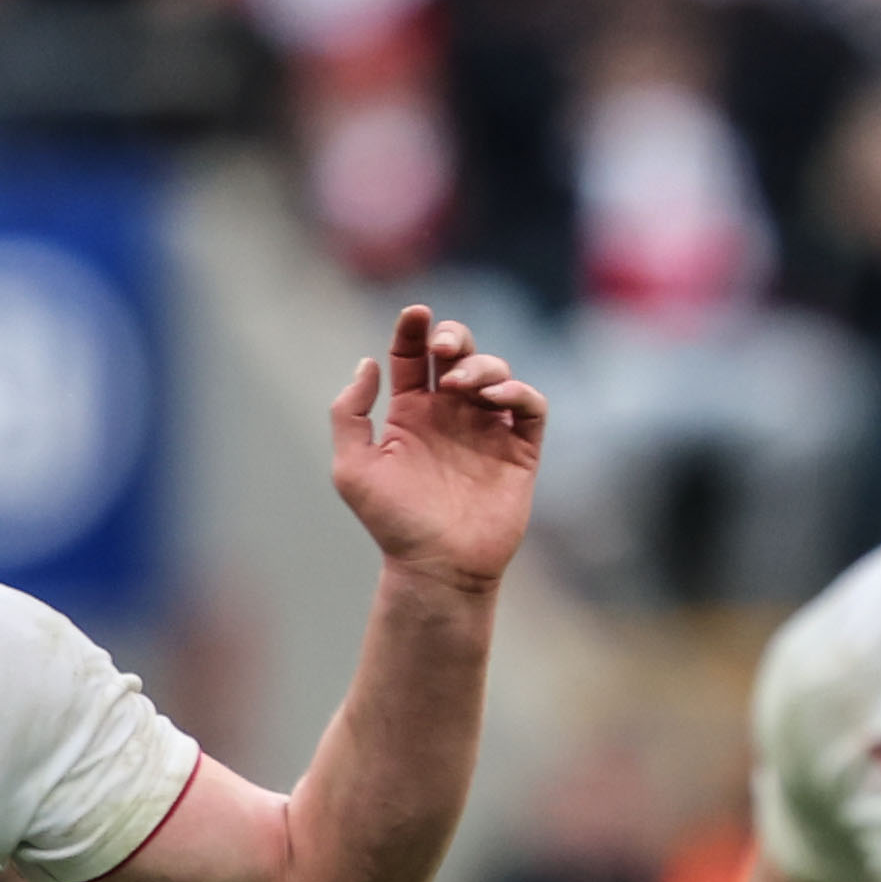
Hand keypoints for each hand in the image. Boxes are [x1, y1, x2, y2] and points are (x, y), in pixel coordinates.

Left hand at [331, 305, 545, 589]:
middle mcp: (451, 416)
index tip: (416, 314)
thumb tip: (369, 363)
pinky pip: (530, 407)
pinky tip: (495, 398)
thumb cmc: (392, 523)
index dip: (414, 329)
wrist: (437, 566)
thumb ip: (350, 412)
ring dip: (482, 366)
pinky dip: (518, 391)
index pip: (413, 356)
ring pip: (496, 372)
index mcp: (411, 413)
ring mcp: (487, 431)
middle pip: (459, 353)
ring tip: (461, 386)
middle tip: (443, 348)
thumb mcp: (352, 467)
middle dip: (454, 337)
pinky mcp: (520, 452)